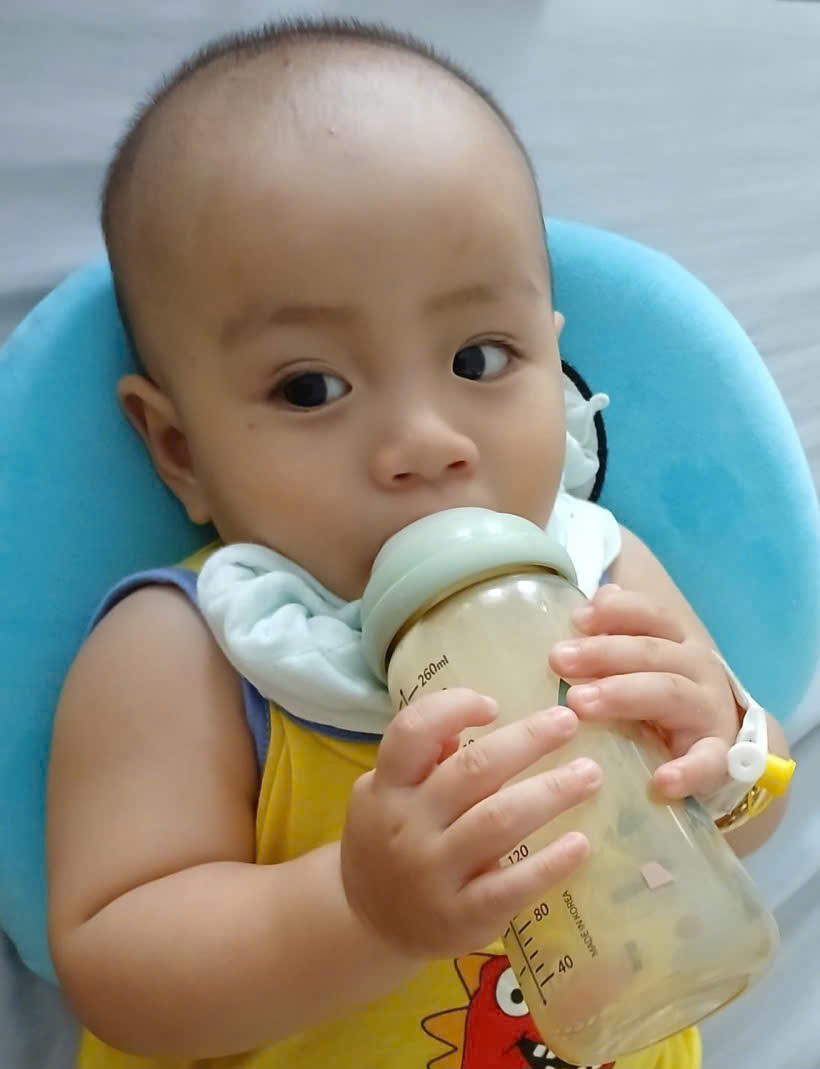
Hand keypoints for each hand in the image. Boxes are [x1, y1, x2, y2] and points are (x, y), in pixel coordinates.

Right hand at [340, 688, 600, 958]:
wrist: (368, 924)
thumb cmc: (391, 839)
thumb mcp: (390, 792)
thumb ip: (427, 758)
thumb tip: (473, 718)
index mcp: (388, 785)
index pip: (414, 730)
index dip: (454, 707)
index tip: (494, 704)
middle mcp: (406, 825)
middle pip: (473, 769)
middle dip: (528, 740)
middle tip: (569, 721)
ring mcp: (433, 873)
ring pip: (499, 821)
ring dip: (551, 792)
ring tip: (590, 774)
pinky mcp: (462, 917)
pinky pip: (512, 886)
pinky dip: (550, 863)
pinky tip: (580, 843)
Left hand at [549, 585, 739, 800]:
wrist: (723, 746)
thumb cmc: (666, 696)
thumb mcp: (644, 662)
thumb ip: (620, 632)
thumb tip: (596, 598)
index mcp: (676, 641)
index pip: (651, 614)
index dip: (617, 612)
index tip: (577, 619)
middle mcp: (697, 667)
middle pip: (651, 651)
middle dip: (602, 652)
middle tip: (557, 659)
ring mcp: (709, 710)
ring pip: (669, 693)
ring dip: (623, 695)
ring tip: (579, 702)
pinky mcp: (719, 755)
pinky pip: (708, 762)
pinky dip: (688, 771)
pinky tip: (661, 782)